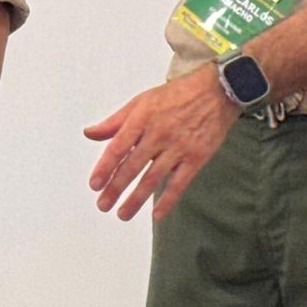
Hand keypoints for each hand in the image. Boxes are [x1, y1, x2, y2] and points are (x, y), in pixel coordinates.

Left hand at [85, 67, 242, 221]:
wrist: (216, 92)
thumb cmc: (176, 96)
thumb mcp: (141, 101)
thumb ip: (115, 121)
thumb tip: (90, 133)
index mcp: (142, 118)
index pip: (118, 147)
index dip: (105, 167)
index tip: (94, 184)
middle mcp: (158, 134)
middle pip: (132, 166)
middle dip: (115, 188)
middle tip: (103, 205)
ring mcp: (178, 147)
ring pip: (153, 178)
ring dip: (136, 199)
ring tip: (122, 214)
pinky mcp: (196, 158)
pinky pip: (179, 183)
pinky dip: (168, 200)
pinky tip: (156, 214)